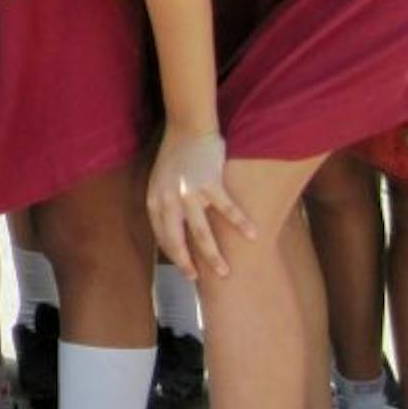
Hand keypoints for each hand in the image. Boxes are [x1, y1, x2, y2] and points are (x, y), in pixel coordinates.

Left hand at [147, 127, 255, 277]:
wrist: (188, 128)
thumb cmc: (176, 157)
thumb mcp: (161, 182)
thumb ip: (167, 205)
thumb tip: (176, 231)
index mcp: (155, 199)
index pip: (162, 236)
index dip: (174, 255)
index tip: (186, 269)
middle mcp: (168, 199)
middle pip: (178, 240)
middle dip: (189, 264)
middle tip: (200, 281)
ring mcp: (189, 192)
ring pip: (201, 232)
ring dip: (213, 255)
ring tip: (225, 272)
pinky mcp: (209, 182)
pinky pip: (227, 208)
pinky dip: (240, 223)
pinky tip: (252, 235)